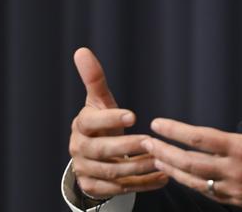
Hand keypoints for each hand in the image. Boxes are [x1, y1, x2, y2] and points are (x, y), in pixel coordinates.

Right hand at [68, 47, 168, 198]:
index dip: (111, 119)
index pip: (92, 122)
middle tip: (152, 142)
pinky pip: (119, 190)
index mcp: (82, 125)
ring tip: (161, 160)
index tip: (133, 115)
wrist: (90, 153)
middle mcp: (79, 149)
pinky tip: (162, 178)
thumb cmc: (101, 121)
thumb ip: (94, 79)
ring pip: (113, 173)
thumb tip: (82, 50)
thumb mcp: (99, 100)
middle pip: (102, 151)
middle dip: (128, 147)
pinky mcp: (94, 188)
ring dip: (139, 167)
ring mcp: (85, 170)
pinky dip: (142, 185)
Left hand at [142, 71, 241, 211]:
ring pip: (194, 181)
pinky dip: (189, 183)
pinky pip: (207, 193)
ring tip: (154, 159)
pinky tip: (181, 176)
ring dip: (171, 170)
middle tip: (143, 142)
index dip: (177, 131)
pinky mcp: (238, 201)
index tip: (158, 123)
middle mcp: (235, 173)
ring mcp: (235, 190)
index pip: (202, 139)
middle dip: (164, 152)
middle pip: (189, 164)